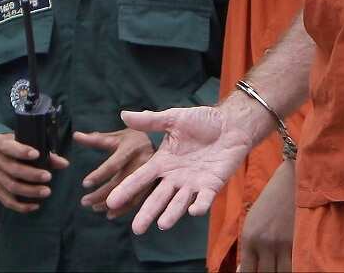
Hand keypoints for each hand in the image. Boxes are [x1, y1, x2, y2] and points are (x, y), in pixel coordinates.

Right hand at [0, 132, 69, 213]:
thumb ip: (43, 151)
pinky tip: (35, 205)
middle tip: (48, 177)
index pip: (9, 148)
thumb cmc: (12, 146)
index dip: (22, 151)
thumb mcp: (22, 141)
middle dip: (32, 174)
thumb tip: (64, 164)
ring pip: (10, 187)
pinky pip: (6, 201)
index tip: (37, 154)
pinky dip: (21, 206)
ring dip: (30, 191)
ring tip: (46, 191)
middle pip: (12, 170)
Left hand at [74, 128, 154, 214]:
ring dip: (110, 205)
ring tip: (94, 208)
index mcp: (132, 148)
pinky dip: (124, 209)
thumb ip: (96, 139)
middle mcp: (142, 162)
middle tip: (84, 202)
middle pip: (120, 183)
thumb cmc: (134, 138)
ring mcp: (151, 175)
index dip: (99, 175)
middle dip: (100, 195)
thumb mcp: (117, 136)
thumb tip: (76, 135)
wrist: (162, 141)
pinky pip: (138, 200)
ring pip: (129, 195)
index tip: (85, 184)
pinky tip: (111, 214)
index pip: (114, 164)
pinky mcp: (154, 185)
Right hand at [106, 106, 254, 234]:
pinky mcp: (211, 185)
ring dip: (172, 213)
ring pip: (179, 202)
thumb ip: (151, 121)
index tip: (112, 201)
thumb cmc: (203, 121)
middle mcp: (175, 177)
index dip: (128, 189)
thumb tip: (123, 114)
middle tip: (136, 229)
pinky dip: (199, 205)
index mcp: (163, 162)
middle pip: (158, 198)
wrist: (231, 124)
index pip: (141, 178)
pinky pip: (204, 199)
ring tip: (163, 224)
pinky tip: (192, 211)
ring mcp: (193, 183)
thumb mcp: (174, 119)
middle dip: (147, 212)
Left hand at [237, 160, 295, 272]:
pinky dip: (293, 269)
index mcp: (249, 238)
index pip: (248, 272)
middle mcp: (264, 244)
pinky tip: (290, 265)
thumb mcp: (254, 220)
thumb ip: (250, 247)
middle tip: (269, 269)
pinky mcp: (299, 241)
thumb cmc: (272, 198)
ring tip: (279, 267)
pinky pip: (295, 266)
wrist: (293, 179)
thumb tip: (245, 270)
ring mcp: (283, 243)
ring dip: (279, 272)